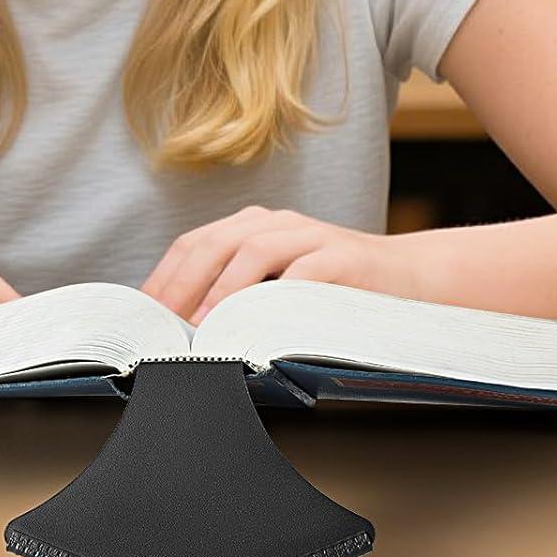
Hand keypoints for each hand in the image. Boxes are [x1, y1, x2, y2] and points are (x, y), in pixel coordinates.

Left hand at [138, 206, 423, 325]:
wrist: (415, 280)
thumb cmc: (339, 293)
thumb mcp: (281, 289)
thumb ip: (240, 297)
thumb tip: (185, 333)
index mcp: (255, 227)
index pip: (195, 243)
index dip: (164, 276)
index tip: (141, 312)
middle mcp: (279, 223)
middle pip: (215, 242)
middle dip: (182, 282)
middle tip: (161, 321)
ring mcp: (312, 235)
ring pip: (254, 249)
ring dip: (222, 288)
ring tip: (201, 323)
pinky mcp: (343, 256)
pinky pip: (304, 272)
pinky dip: (277, 297)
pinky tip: (258, 322)